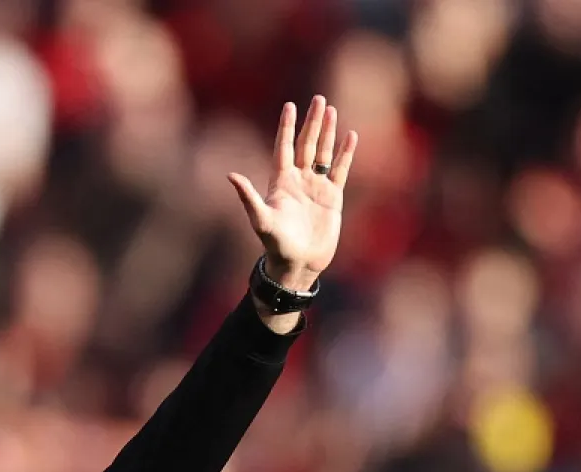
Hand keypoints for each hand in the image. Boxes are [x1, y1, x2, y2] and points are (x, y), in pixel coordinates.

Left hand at [228, 96, 357, 292]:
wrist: (298, 264)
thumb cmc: (276, 244)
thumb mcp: (261, 219)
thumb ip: (248, 197)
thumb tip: (230, 175)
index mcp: (280, 182)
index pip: (283, 147)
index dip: (286, 127)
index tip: (289, 106)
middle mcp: (298, 180)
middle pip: (305, 144)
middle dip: (311, 122)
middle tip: (318, 99)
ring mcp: (316, 187)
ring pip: (323, 153)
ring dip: (327, 132)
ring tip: (331, 110)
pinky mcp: (332, 197)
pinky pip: (340, 170)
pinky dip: (345, 154)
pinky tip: (350, 136)